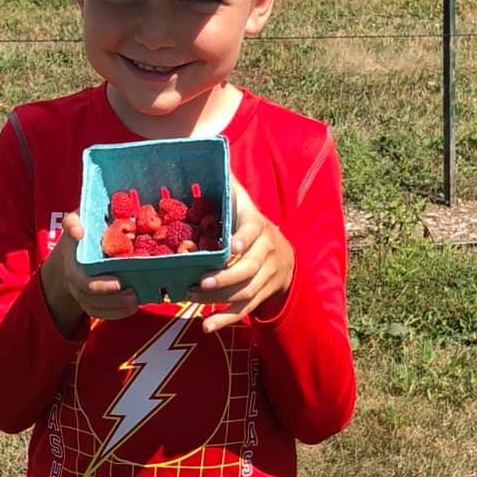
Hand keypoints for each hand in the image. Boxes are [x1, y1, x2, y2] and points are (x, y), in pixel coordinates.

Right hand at [40, 212, 137, 334]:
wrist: (70, 250)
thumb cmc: (80, 231)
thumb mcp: (74, 220)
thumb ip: (73, 222)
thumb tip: (78, 231)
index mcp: (71, 262)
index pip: (79, 280)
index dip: (97, 285)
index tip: (117, 283)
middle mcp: (74, 280)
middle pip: (89, 297)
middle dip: (111, 299)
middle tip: (132, 294)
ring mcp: (81, 292)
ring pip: (94, 308)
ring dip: (116, 307)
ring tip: (135, 301)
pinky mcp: (90, 300)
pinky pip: (100, 313)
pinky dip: (116, 313)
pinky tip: (131, 307)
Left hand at [188, 174, 294, 333]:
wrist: (285, 257)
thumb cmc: (251, 225)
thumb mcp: (243, 203)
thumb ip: (228, 184)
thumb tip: (210, 149)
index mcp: (259, 226)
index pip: (255, 231)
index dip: (244, 239)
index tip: (231, 245)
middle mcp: (266, 252)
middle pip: (248, 268)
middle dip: (223, 277)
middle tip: (197, 282)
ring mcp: (267, 276)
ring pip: (245, 291)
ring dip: (218, 298)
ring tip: (191, 297)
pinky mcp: (262, 295)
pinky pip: (246, 310)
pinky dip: (226, 320)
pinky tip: (207, 326)